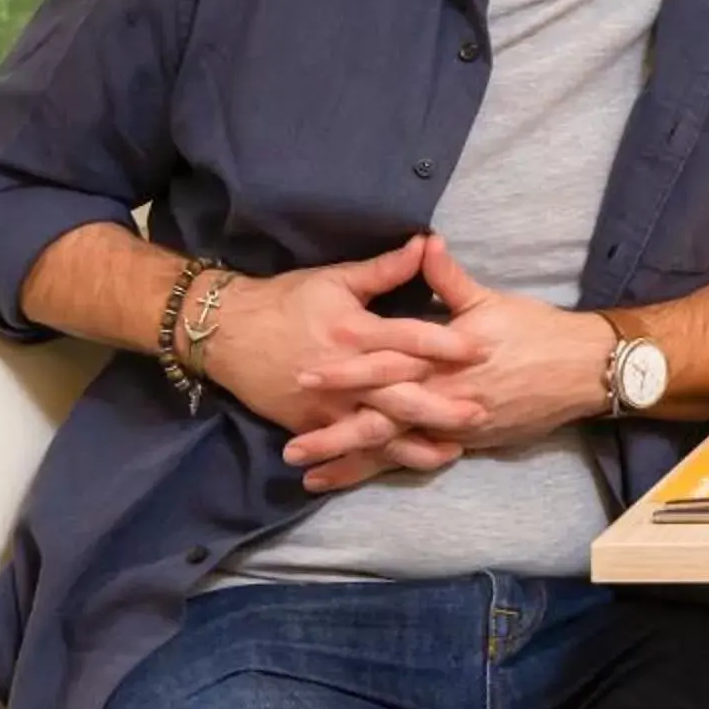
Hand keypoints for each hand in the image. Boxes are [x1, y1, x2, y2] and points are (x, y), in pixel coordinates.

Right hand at [197, 236, 485, 484]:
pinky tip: (404, 466)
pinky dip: (375, 462)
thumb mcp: (336, 278)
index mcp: (354, 330)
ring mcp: (326, 405)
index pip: (409, 338)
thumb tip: (426, 243)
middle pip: (399, 393)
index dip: (447, 343)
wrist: (225, 334)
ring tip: (453, 451)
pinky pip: (347, 448)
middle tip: (480, 412)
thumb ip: (384, 269)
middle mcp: (344, 373)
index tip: (483, 348)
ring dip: (415, 443)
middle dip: (441, 405)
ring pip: (377, 430)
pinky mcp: (310, 425)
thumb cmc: (286, 300)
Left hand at [285, 236, 611, 488]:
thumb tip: (423, 242)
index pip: (388, 362)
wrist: (582, 369)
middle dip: (336, 432)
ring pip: (396, 447)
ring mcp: (455, 425)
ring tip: (310, 475)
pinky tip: (356, 479)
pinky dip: (385, 469)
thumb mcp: (490, 300)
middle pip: (382, 417)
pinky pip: (418, 459)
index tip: (307, 372)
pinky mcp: (467, 442)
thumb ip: (448, 278)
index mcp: (447, 357)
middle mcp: (446, 396)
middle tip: (291, 446)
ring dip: (351, 462)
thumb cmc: (536, 331)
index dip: (347, 369)